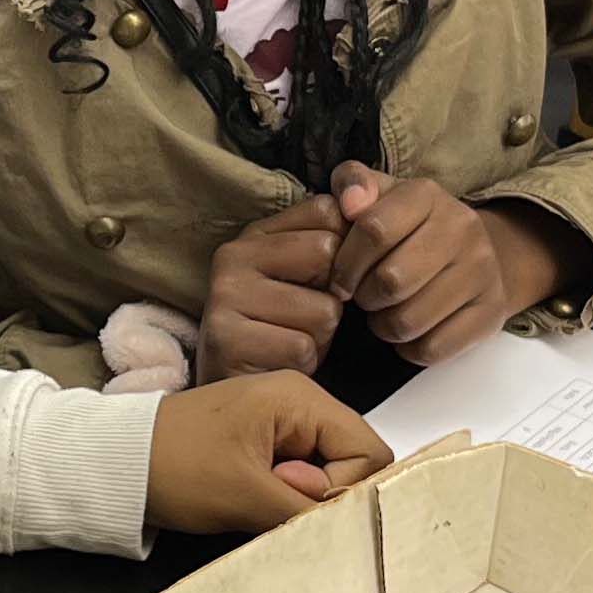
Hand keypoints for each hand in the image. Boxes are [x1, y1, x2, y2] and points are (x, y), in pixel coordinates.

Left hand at [143, 372, 392, 533]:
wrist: (115, 464)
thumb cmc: (177, 469)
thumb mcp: (247, 496)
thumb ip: (309, 510)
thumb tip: (353, 523)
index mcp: (302, 398)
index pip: (370, 450)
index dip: (345, 486)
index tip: (292, 495)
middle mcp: (301, 401)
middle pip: (352, 459)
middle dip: (324, 492)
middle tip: (271, 499)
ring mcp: (282, 421)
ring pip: (327, 471)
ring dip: (301, 498)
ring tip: (256, 499)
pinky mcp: (265, 442)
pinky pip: (300, 474)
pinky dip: (285, 495)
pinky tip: (253, 499)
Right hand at [197, 195, 345, 382]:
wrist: (239, 395)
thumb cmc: (281, 335)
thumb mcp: (307, 281)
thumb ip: (333, 239)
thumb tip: (368, 197)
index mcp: (255, 234)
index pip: (326, 212)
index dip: (346, 252)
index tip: (326, 282)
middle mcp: (233, 256)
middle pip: (329, 255)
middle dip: (333, 297)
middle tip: (304, 319)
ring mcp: (224, 296)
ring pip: (322, 309)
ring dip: (320, 337)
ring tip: (290, 344)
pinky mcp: (226, 339)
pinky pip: (302, 347)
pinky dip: (303, 365)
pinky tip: (279, 365)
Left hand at [327, 164, 561, 365]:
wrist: (476, 252)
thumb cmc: (409, 227)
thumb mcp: (381, 195)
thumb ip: (353, 184)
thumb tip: (350, 203)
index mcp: (427, 195)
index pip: (374, 229)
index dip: (345, 263)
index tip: (339, 278)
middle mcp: (462, 228)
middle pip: (391, 281)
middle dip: (364, 297)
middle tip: (363, 296)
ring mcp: (482, 271)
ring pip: (409, 321)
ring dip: (383, 326)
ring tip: (384, 312)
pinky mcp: (491, 313)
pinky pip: (433, 349)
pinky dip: (409, 348)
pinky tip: (409, 332)